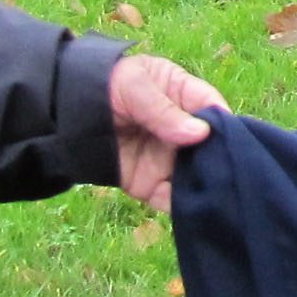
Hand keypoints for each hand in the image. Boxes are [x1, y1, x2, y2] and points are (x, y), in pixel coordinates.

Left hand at [109, 52, 226, 212]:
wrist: (62, 113)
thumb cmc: (105, 86)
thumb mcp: (136, 87)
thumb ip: (164, 110)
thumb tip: (201, 133)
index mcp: (183, 96)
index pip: (213, 108)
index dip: (224, 122)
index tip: (233, 138)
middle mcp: (181, 130)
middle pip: (211, 147)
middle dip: (220, 159)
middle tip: (229, 172)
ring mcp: (166, 158)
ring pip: (196, 175)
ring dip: (205, 185)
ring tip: (216, 194)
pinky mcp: (150, 183)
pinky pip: (171, 198)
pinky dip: (183, 207)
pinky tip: (193, 210)